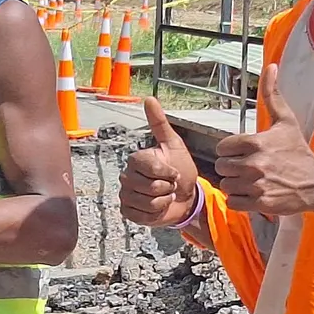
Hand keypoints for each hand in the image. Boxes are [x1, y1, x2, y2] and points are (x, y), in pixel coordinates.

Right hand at [119, 98, 200, 227]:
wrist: (187, 197)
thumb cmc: (181, 170)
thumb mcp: (174, 145)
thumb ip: (160, 123)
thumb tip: (149, 99)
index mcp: (136, 160)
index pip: (149, 168)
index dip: (167, 173)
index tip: (175, 172)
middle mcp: (126, 176)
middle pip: (148, 186)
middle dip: (167, 188)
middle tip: (170, 185)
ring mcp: (126, 195)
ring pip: (146, 202)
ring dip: (163, 201)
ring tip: (166, 196)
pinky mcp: (128, 212)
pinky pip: (141, 215)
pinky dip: (156, 214)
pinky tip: (159, 208)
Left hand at [216, 66, 313, 216]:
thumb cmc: (298, 151)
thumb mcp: (285, 121)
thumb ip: (272, 95)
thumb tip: (271, 67)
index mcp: (255, 142)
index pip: (222, 148)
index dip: (230, 151)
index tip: (244, 153)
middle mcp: (253, 163)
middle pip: (221, 167)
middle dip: (231, 168)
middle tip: (248, 168)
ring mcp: (256, 184)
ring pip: (226, 185)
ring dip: (235, 184)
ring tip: (252, 181)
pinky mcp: (259, 203)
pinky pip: (233, 201)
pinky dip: (240, 200)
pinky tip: (254, 193)